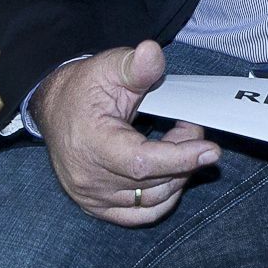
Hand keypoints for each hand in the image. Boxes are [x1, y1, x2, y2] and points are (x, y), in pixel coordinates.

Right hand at [33, 41, 218, 225]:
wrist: (57, 108)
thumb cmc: (84, 88)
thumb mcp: (110, 67)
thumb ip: (136, 66)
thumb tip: (152, 53)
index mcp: (91, 144)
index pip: (141, 162)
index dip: (180, 157)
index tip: (210, 150)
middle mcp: (88, 179)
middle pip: (152, 183)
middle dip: (184, 157)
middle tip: (190, 127)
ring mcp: (92, 197)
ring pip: (151, 201)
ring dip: (177, 175)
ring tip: (179, 143)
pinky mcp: (97, 206)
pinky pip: (139, 214)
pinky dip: (163, 197)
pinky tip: (173, 172)